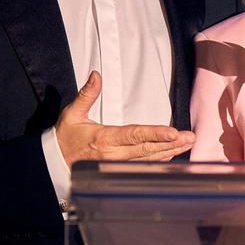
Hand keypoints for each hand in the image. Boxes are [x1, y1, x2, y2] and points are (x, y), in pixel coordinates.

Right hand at [55, 72, 193, 167]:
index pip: (134, 136)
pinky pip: (143, 166)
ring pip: (148, 159)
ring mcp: (117, 164)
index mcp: (104, 139)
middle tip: (190, 137)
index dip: (155, 134)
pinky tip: (173, 154)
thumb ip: (87, 94)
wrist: (54, 164)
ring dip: (170, 152)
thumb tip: (96, 75)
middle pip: (148, 149)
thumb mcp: (72, 113)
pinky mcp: (118, 169)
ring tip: (187, 144)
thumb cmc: (65, 137)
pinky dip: (160, 160)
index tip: (173, 132)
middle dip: (171, 143)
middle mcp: (113, 154)